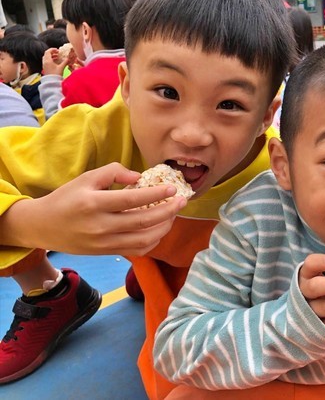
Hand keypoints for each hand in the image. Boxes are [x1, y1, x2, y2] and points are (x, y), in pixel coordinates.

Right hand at [6, 162, 187, 256]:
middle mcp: (100, 226)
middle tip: (182, 201)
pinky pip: (137, 250)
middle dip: (168, 211)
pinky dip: (153, 241)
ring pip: (144, 239)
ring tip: (174, 214)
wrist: (42, 226)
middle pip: (143, 221)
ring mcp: (104, 243)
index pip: (132, 200)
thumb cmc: (66, 198)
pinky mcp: (107, 252)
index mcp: (94, 204)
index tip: (172, 189)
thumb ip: (113, 172)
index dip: (156, 195)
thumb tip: (139, 177)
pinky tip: (160, 229)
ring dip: (164, 227)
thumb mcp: (86, 178)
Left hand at [42, 48, 68, 75]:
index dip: (52, 49)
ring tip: (57, 57)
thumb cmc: (56, 74)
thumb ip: (65, 62)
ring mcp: (44, 65)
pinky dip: (50, 60)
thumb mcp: (61, 67)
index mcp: (48, 60)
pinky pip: (47, 61)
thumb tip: (68, 58)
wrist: (52, 82)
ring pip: (46, 58)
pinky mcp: (45, 68)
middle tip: (57, 53)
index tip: (57, 50)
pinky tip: (55, 62)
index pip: (48, 51)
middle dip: (52, 53)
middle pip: (46, 54)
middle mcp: (45, 62)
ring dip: (51, 56)